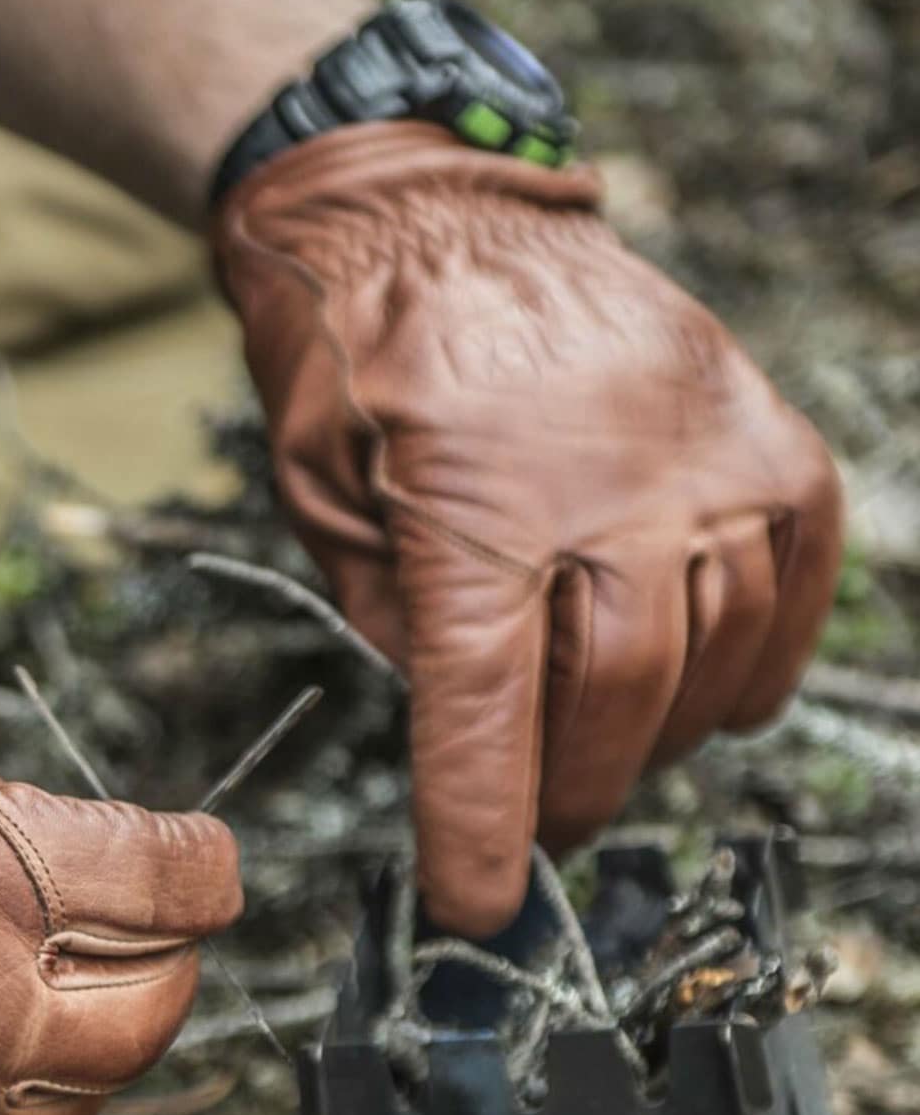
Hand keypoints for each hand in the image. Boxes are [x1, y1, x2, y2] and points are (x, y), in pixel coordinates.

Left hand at [214, 124, 842, 937]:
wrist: (426, 207)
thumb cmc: (352, 364)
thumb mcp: (322, 503)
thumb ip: (400, 619)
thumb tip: (479, 727)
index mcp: (470, 504)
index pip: (484, 707)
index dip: (482, 824)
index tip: (478, 907)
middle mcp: (606, 479)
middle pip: (616, 689)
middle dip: (577, 790)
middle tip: (547, 834)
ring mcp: (701, 445)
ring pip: (713, 643)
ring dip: (664, 735)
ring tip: (615, 764)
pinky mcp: (760, 425)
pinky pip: (793, 570)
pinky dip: (761, 653)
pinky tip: (716, 697)